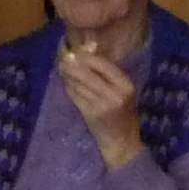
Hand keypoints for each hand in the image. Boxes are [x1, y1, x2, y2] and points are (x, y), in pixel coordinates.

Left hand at [55, 46, 144, 168]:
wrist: (122, 141)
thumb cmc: (124, 113)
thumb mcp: (123, 91)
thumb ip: (109, 74)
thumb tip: (89, 48)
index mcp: (125, 85)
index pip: (103, 64)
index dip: (87, 56)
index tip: (76, 51)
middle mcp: (114, 94)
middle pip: (87, 73)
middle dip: (72, 64)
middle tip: (63, 59)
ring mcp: (100, 105)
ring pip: (78, 84)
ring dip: (68, 75)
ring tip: (62, 69)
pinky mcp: (89, 114)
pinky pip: (75, 96)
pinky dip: (69, 87)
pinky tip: (67, 83)